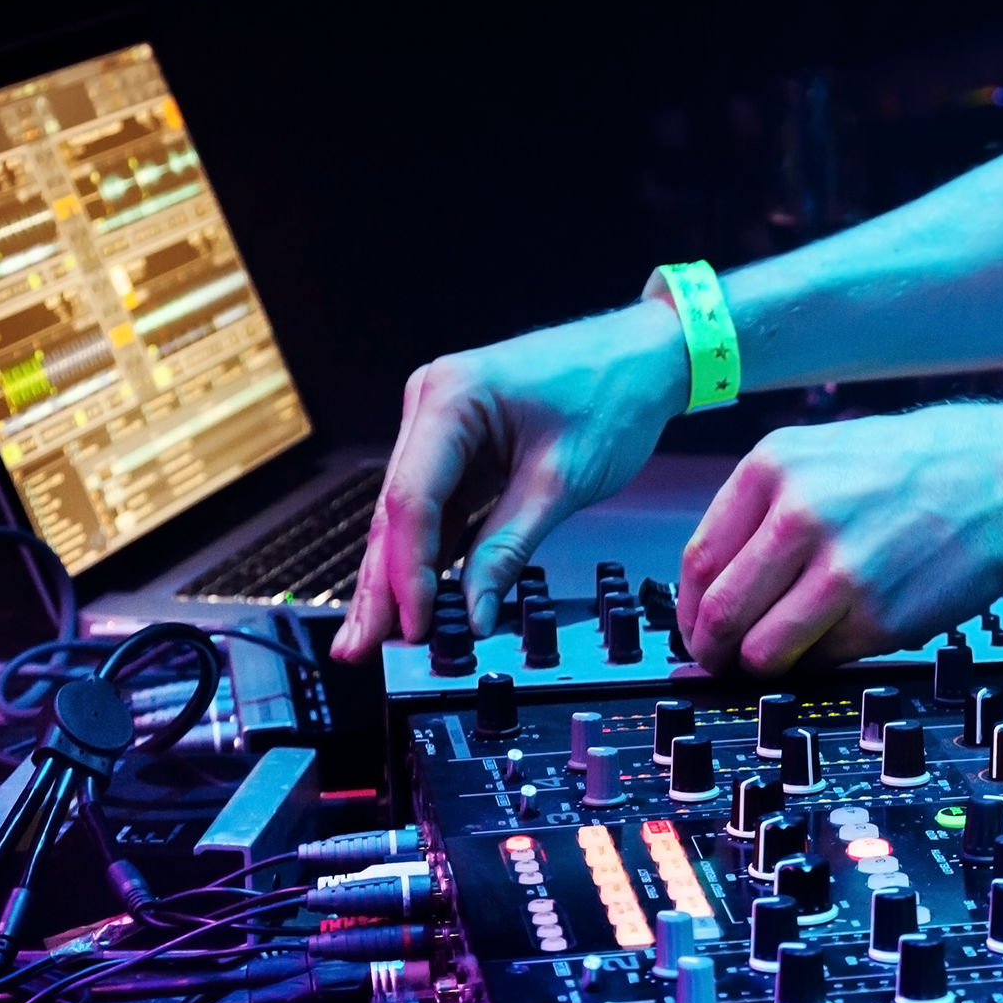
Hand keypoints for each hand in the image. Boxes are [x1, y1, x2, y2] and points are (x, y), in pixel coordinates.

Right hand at [332, 301, 687, 659]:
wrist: (646, 355)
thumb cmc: (613, 393)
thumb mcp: (562, 482)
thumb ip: (508, 548)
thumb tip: (474, 611)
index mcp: (449, 397)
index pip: (411, 500)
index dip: (408, 571)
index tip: (415, 624)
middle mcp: (430, 403)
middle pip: (395, 510)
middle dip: (380, 585)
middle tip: (357, 647)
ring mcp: (440, 424)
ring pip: (408, 515)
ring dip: (395, 575)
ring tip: (371, 637)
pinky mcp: (459, 446)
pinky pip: (435, 508)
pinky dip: (428, 552)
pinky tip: (412, 598)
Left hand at [677, 401, 1002, 675]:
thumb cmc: (921, 469)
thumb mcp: (824, 457)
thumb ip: (764, 512)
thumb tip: (714, 587)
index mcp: (774, 467)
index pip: (697, 560)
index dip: (689, 609)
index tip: (697, 628)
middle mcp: (799, 515)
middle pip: (718, 613)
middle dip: (712, 651)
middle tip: (721, 661)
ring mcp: (839, 569)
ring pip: (760, 651)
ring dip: (758, 667)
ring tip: (775, 660)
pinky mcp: (877, 617)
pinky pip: (818, 662)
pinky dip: (815, 664)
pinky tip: (836, 641)